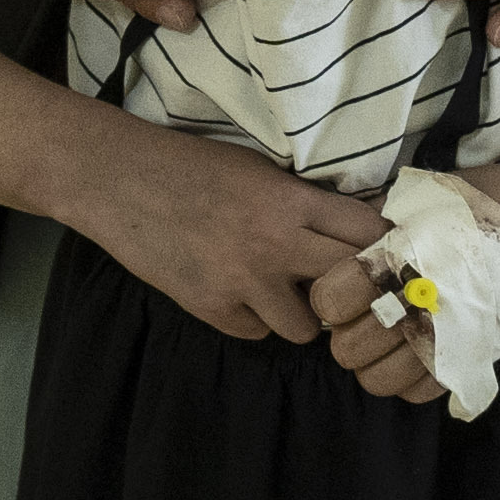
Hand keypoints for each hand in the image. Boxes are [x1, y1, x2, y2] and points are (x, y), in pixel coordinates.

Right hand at [75, 123, 397, 348]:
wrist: (116, 179)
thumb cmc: (189, 165)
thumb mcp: (257, 169)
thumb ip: (302, 202)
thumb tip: (353, 231)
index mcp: (290, 201)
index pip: (369, 234)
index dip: (382, 247)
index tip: (382, 255)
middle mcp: (274, 245)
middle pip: (350, 286)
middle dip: (352, 291)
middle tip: (344, 289)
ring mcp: (241, 282)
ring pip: (305, 330)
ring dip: (300, 315)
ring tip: (281, 293)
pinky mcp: (210, 308)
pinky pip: (256, 333)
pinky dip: (253, 320)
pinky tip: (237, 294)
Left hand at [330, 144, 499, 402]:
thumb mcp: (442, 193)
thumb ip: (391, 216)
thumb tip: (350, 229)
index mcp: (404, 255)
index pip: (330, 296)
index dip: (328, 294)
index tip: (343, 285)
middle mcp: (421, 303)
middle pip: (346, 348)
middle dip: (347, 334)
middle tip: (362, 314)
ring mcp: (451, 338)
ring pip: (378, 381)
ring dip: (376, 362)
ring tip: (389, 337)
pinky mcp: (477, 358)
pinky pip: (422, 391)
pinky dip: (413, 378)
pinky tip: (420, 351)